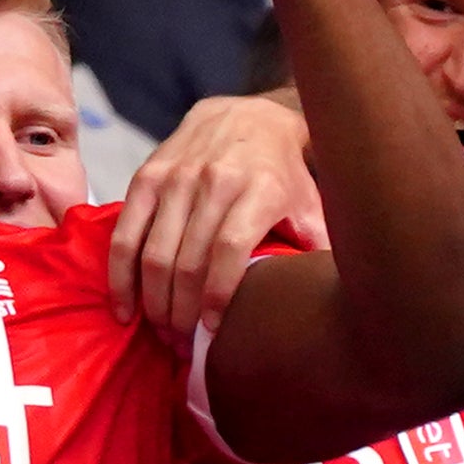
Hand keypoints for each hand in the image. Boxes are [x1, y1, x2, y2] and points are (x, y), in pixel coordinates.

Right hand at [112, 91, 322, 335]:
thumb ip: (318, 248)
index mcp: (258, 190)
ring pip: (154, 253)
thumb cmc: (283, 174)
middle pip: (187, 260)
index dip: (218, 296)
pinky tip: (125, 308)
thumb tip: (342, 300)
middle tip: (183, 348)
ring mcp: (175, 178)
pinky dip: (120, 276)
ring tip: (160, 335)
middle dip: (181, 313)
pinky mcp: (146, 176)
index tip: (214, 332)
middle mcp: (213, 181)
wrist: (247, 116)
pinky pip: (126, 233)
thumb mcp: (311, 204)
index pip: (229, 249)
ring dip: (152, 303)